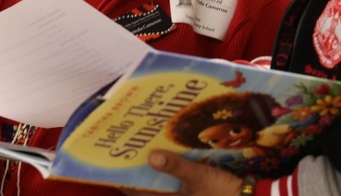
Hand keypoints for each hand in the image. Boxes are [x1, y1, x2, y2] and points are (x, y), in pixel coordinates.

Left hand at [121, 150, 244, 195]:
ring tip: (151, 148)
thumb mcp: (199, 177)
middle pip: (151, 189)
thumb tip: (151, 157)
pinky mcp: (197, 195)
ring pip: (164, 187)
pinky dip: (173, 173)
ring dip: (158, 171)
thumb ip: (175, 166)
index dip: (127, 179)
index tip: (117, 162)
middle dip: (143, 171)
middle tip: (134, 149)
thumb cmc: (223, 194)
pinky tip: (174, 156)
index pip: (139, 193)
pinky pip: (178, 185)